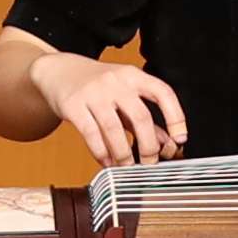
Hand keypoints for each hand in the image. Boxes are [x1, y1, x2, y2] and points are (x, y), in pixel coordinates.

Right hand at [32, 51, 188, 168]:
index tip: (180, 139)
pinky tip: (106, 162)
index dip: (176, 117)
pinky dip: (101, 153)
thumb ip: (143, 119)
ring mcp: (93, 92)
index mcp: (133, 76)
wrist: (58, 71)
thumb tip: (166, 144)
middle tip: (149, 163)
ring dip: (123, 155)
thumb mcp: (123, 94)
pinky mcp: (73, 105)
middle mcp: (116, 81)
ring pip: (114, 130)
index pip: (163, 93)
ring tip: (126, 167)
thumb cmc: (96, 85)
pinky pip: (91, 134)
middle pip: (141, 117)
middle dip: (148, 146)